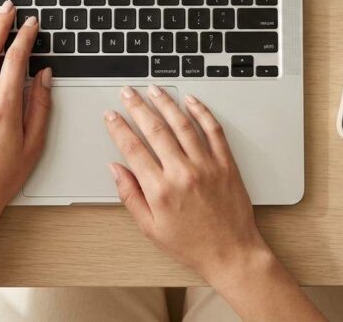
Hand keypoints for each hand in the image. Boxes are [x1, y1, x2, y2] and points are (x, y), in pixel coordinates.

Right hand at [104, 86, 267, 282]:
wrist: (231, 253)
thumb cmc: (192, 245)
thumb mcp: (150, 228)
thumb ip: (130, 196)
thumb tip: (116, 169)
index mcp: (160, 190)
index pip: (133, 148)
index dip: (118, 128)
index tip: (111, 115)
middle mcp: (182, 173)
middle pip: (155, 130)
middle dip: (137, 106)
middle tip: (128, 92)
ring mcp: (206, 165)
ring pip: (182, 124)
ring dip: (166, 102)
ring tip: (154, 89)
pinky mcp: (226, 163)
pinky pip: (213, 130)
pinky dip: (202, 112)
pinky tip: (191, 100)